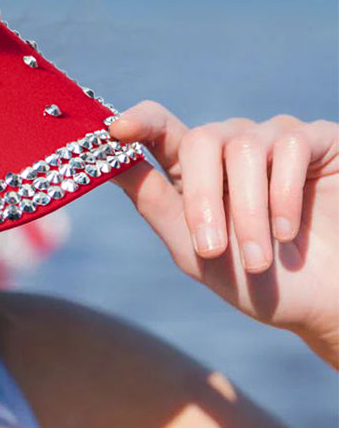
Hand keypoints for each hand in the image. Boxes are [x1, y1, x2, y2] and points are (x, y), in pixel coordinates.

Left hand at [106, 102, 338, 366]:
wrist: (326, 306)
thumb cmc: (259, 284)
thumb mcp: (197, 253)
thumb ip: (156, 204)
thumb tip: (109, 161)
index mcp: (196, 170)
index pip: (160, 128)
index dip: (138, 121)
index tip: (115, 128)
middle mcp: (234, 146)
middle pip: (201, 140)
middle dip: (204, 198)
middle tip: (214, 249)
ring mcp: (277, 140)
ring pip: (245, 147)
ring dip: (249, 210)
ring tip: (260, 258)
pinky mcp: (319, 141)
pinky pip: (291, 145)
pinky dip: (284, 194)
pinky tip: (287, 231)